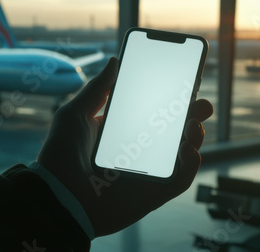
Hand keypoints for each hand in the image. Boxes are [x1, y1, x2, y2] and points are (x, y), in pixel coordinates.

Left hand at [37, 57, 212, 236]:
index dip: (173, 99)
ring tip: (194, 124)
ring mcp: (150, 172)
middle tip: (202, 103)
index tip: (184, 84)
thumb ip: (97, 89)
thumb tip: (115, 61)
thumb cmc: (60, 157)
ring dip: (196, 136)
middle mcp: (140, 150)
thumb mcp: (74, 115)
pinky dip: (192, 164)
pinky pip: (181, 179)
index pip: (155, 113)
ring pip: (183, 153)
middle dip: (193, 115)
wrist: (57, 197)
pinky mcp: (155, 192)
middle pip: (175, 131)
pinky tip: (189, 149)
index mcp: (124, 132)